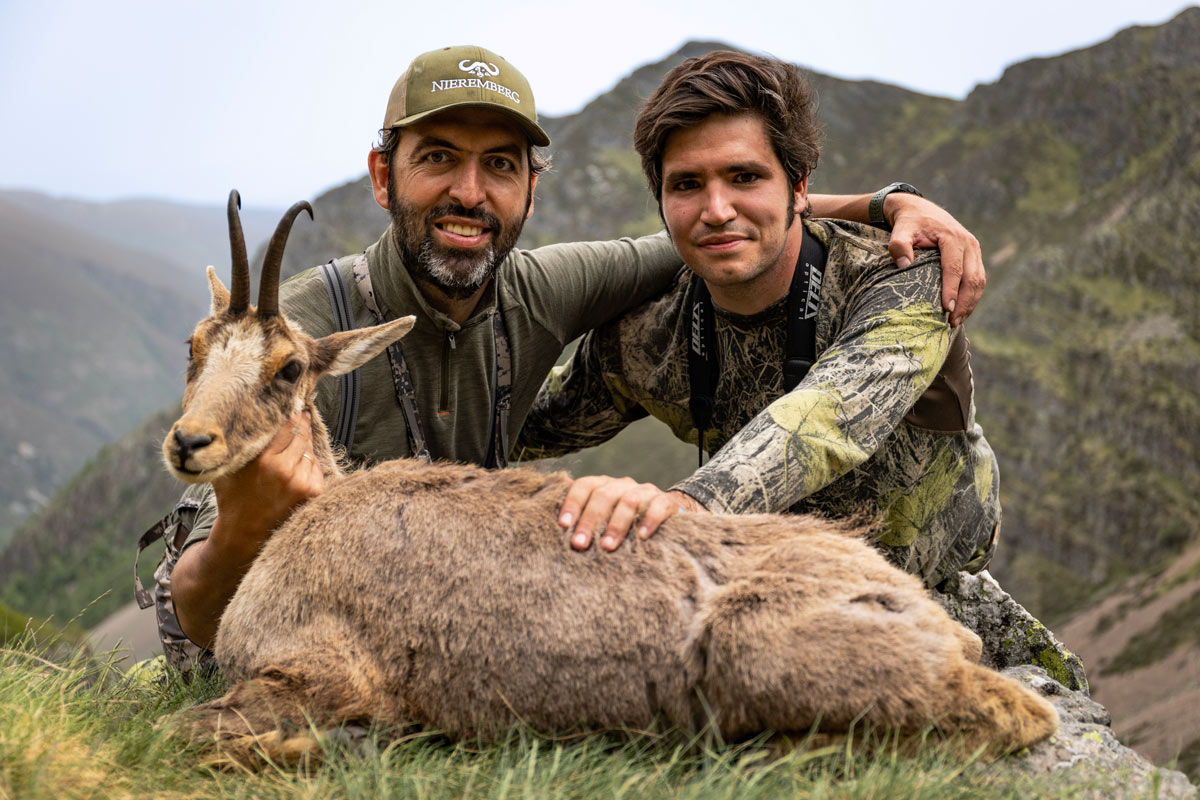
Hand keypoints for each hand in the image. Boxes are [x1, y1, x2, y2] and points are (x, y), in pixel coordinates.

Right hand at [210, 411, 324, 550]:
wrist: (243, 532)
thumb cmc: (232, 495)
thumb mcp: (228, 466)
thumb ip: (235, 443)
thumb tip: (240, 414)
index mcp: (263, 460)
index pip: (285, 426)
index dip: (290, 413)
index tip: (292, 403)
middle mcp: (284, 469)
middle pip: (300, 434)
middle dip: (300, 423)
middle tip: (301, 413)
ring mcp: (301, 481)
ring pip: (308, 449)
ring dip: (304, 442)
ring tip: (297, 437)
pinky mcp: (312, 491)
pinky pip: (314, 465)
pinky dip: (308, 462)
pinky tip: (296, 463)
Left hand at [557, 475, 705, 551]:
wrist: (666, 516)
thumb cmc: (623, 524)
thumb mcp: (604, 520)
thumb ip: (585, 522)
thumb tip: (554, 536)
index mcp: (604, 486)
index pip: (584, 486)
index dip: (572, 503)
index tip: (563, 525)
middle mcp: (622, 484)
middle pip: (603, 495)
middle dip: (589, 520)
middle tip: (579, 544)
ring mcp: (645, 491)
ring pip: (628, 501)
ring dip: (616, 525)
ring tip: (606, 547)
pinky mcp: (667, 502)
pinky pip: (658, 507)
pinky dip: (649, 520)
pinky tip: (642, 537)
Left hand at [883, 193, 984, 326]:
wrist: (920, 210)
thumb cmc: (909, 223)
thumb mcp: (900, 230)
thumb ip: (898, 245)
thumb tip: (904, 265)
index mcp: (952, 237)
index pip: (954, 268)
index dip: (951, 290)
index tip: (946, 308)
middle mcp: (968, 242)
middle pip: (972, 277)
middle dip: (964, 302)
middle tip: (952, 322)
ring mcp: (974, 249)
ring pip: (979, 280)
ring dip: (971, 302)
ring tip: (957, 321)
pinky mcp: (974, 255)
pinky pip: (978, 278)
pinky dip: (972, 296)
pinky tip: (962, 311)